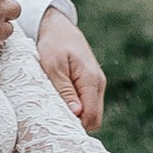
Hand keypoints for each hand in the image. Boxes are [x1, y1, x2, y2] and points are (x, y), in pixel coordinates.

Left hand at [35, 11, 105, 128]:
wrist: (59, 26)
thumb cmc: (53, 44)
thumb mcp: (53, 66)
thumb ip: (65, 90)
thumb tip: (76, 114)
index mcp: (91, 79)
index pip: (91, 116)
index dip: (76, 125)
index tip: (58, 125)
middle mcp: (99, 83)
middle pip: (95, 118)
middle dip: (78, 124)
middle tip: (56, 120)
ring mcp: (98, 83)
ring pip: (92, 112)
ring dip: (77, 116)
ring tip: (57, 110)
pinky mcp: (92, 82)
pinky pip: (89, 103)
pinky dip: (78, 108)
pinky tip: (62, 103)